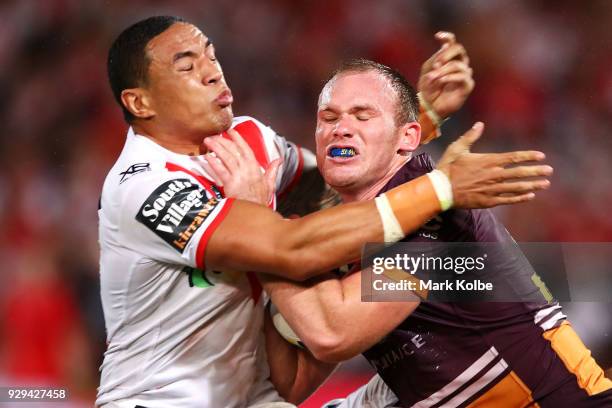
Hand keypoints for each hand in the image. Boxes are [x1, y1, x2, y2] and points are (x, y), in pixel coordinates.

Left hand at [202, 129, 281, 205]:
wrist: (255, 213)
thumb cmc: (260, 200)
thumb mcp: (270, 184)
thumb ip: (273, 170)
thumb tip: (279, 160)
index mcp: (255, 168)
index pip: (246, 149)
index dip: (238, 139)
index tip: (231, 131)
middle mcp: (247, 170)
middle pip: (234, 151)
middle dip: (223, 141)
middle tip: (214, 135)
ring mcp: (238, 177)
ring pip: (226, 158)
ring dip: (216, 148)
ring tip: (208, 142)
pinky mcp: (230, 185)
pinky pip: (220, 171)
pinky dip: (214, 163)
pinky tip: (208, 157)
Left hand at [418, 32, 474, 118]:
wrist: (429, 107)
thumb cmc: (428, 88)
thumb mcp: (428, 70)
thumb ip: (436, 58)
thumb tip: (446, 46)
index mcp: (448, 58)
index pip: (452, 43)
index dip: (447, 37)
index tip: (438, 36)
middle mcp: (459, 64)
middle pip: (459, 49)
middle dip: (446, 54)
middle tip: (436, 64)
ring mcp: (464, 74)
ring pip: (458, 65)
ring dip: (443, 71)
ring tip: (432, 78)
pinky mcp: (467, 86)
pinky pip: (462, 77)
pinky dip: (449, 78)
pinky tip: (440, 81)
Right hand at [437, 122, 552, 207]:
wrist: (440, 190)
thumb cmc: (447, 168)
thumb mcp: (457, 149)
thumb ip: (470, 136)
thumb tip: (480, 124)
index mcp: (488, 161)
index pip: (513, 157)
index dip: (528, 156)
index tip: (541, 156)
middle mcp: (493, 175)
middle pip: (519, 173)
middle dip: (536, 171)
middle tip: (550, 170)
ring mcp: (492, 189)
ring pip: (517, 187)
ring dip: (533, 185)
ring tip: (545, 183)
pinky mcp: (488, 201)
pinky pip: (508, 200)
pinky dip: (520, 198)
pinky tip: (529, 196)